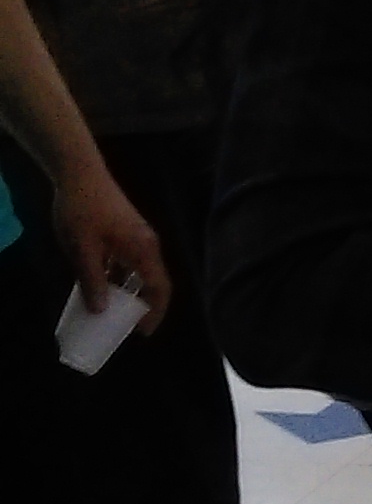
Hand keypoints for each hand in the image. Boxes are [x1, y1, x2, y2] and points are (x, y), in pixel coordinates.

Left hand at [51, 152, 168, 325]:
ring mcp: (138, 235)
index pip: (160, 288)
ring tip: (110, 307)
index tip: (142, 331)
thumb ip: (92, 280)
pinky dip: (119, 275)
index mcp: (143, 249)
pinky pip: (130, 260)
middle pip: (153, 281)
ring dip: (127, 290)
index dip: (155, 312)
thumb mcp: (83, 249)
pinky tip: (100, 282)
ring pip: (139, 271)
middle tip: (124, 324)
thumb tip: (100, 310)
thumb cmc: (82, 209)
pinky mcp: (127, 229)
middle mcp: (147, 243)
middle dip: (142, 305)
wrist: (79, 172)